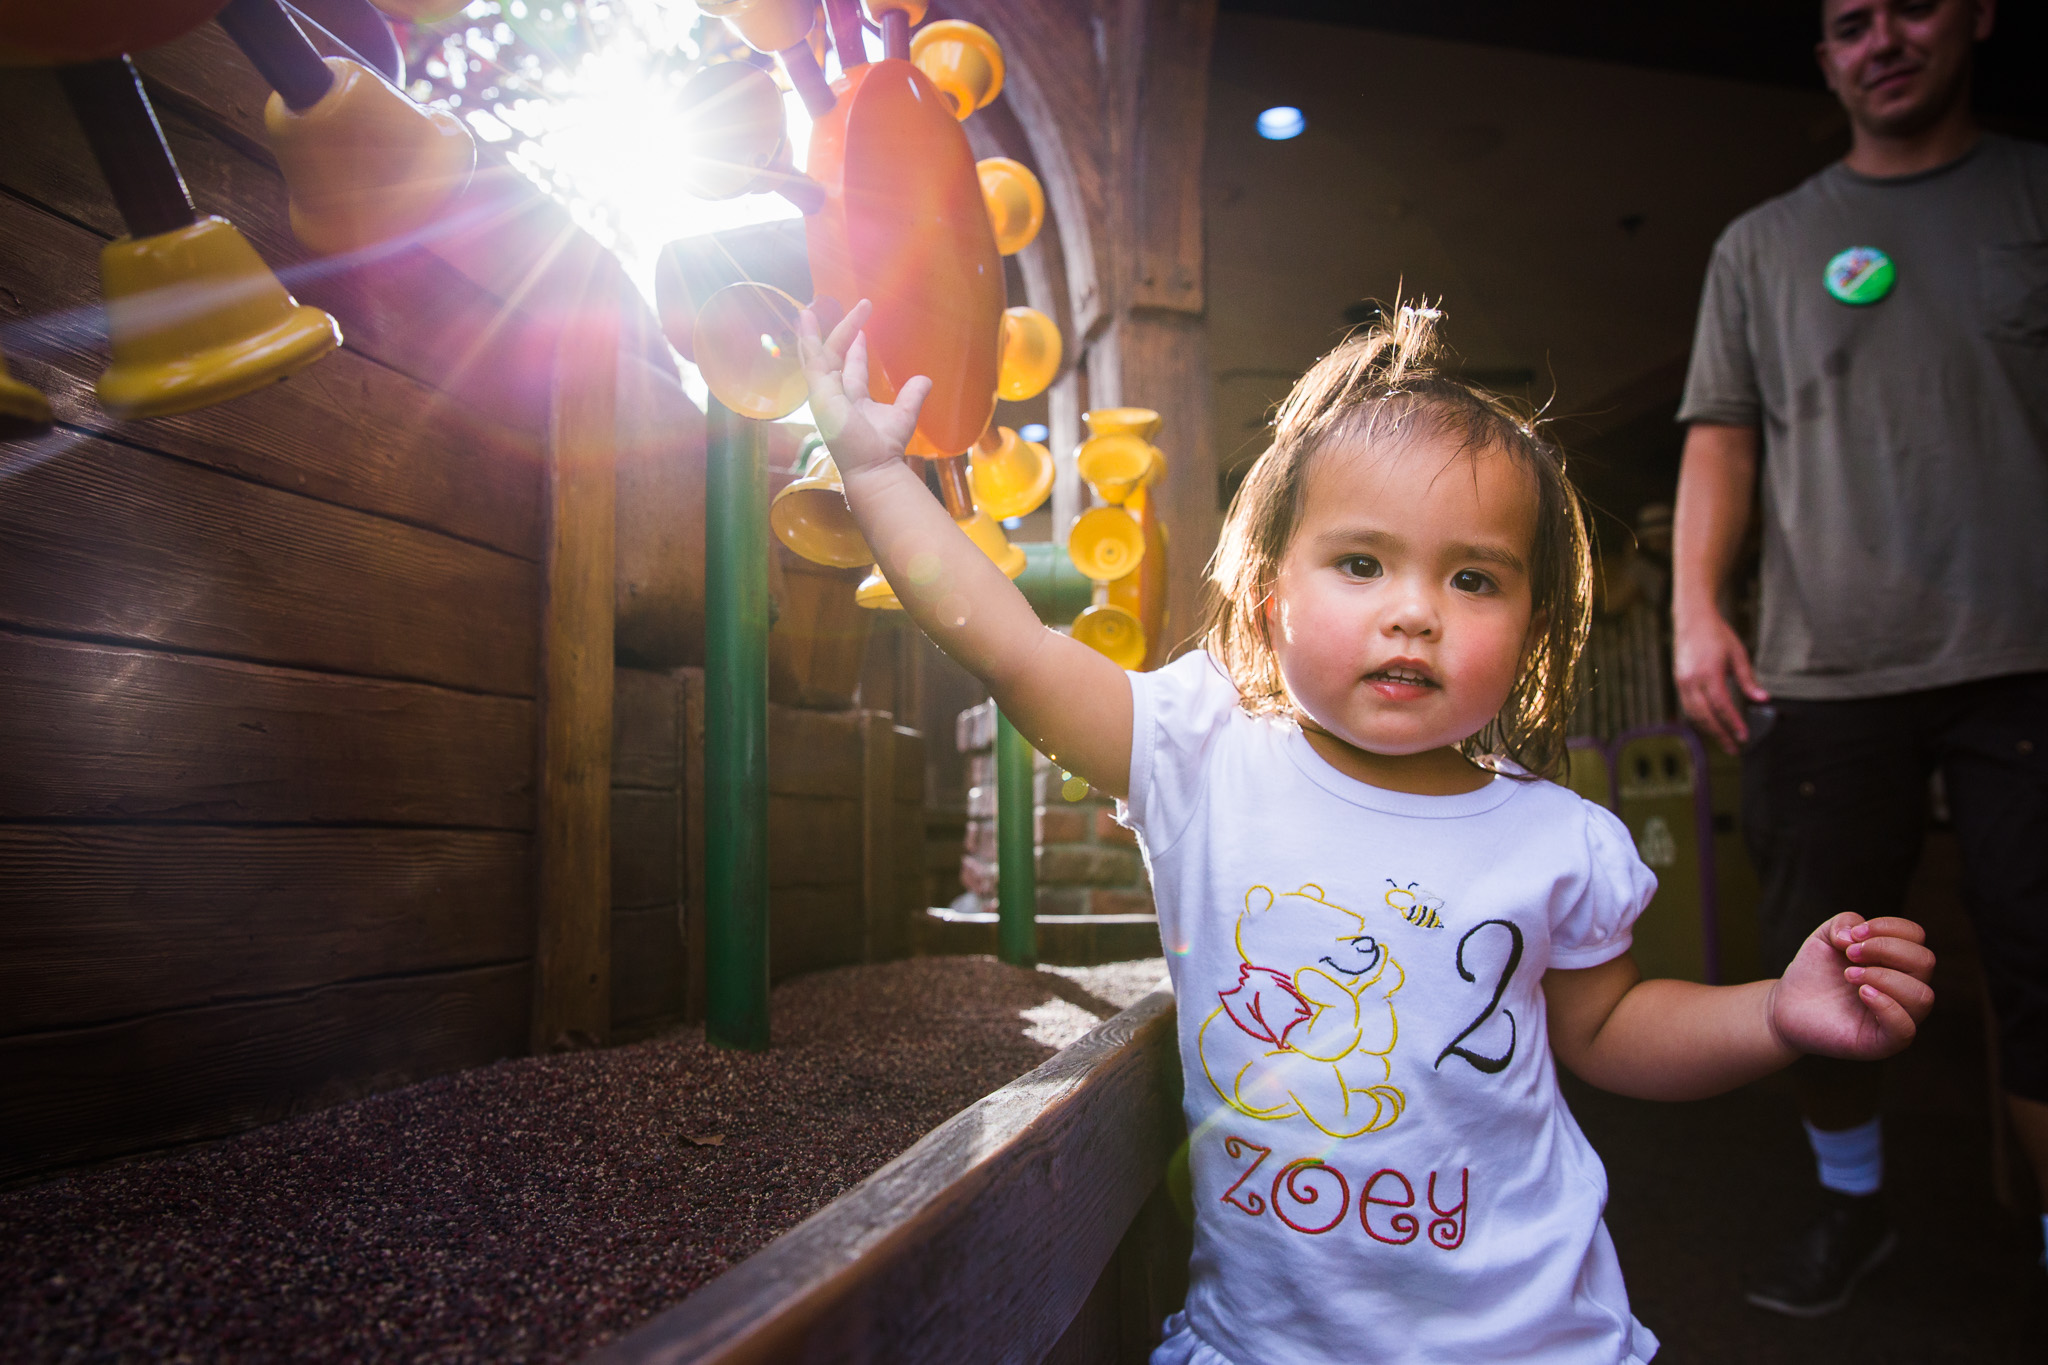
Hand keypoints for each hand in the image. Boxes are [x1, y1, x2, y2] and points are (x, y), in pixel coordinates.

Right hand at [797, 298, 930, 479]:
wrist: (873, 464)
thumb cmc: (884, 446)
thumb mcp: (904, 414)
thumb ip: (913, 395)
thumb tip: (926, 379)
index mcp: (852, 398)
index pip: (851, 367)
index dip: (855, 347)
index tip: (861, 329)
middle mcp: (835, 394)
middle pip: (833, 356)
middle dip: (840, 332)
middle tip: (851, 309)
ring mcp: (824, 392)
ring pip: (817, 355)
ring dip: (815, 332)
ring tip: (810, 308)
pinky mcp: (818, 391)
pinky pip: (811, 359)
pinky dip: (807, 339)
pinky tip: (805, 320)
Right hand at [1673, 604, 1767, 752]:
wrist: (1692, 619)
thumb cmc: (1717, 635)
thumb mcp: (1738, 655)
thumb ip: (1748, 680)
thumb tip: (1763, 700)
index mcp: (1709, 672)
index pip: (1721, 706)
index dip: (1733, 724)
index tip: (1744, 737)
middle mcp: (1691, 680)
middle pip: (1705, 716)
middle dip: (1720, 734)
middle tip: (1734, 748)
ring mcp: (1682, 682)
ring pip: (1694, 714)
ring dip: (1709, 730)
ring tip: (1724, 740)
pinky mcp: (1678, 682)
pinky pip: (1689, 707)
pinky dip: (1700, 719)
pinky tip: (1711, 725)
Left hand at [1767, 913, 1934, 1061]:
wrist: (1788, 1005)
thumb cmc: (1814, 972)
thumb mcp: (1826, 936)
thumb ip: (1845, 922)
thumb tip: (1857, 935)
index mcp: (1898, 961)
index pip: (1916, 936)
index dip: (1888, 927)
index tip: (1853, 934)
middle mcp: (1905, 989)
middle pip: (1925, 961)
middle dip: (1885, 949)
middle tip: (1850, 954)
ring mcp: (1897, 1017)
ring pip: (1922, 995)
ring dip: (1883, 977)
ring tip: (1849, 975)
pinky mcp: (1882, 1043)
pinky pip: (1905, 1029)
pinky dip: (1887, 1006)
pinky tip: (1862, 992)